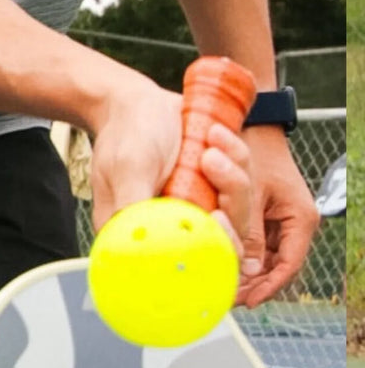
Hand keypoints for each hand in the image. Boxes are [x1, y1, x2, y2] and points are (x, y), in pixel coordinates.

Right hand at [90, 79, 253, 266]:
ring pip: (237, 212)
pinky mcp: (212, 190)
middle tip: (213, 163)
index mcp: (144, 237)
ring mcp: (195, 210)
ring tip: (211, 141)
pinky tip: (217, 134)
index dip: (210, 250)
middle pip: (221, 242)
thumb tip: (144, 241)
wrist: (138, 104)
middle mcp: (172, 230)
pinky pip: (242, 183)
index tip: (214, 217)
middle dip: (230, 201)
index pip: (185, 263)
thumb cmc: (126, 135)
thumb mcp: (128, 170)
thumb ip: (134, 207)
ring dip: (234, 172)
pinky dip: (237, 156)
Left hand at [235, 126, 319, 307]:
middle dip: (254, 288)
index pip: (288, 266)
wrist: (253, 130)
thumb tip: (248, 271)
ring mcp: (281, 225)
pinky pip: (257, 251)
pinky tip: (224, 273)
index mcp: (301, 219)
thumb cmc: (255, 154)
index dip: (268, 288)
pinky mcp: (266, 222)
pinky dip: (242, 262)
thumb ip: (250, 233)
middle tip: (229, 302)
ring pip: (266, 263)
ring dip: (247, 278)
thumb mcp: (250, 197)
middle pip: (277, 270)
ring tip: (223, 293)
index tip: (248, 303)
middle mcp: (295, 225)